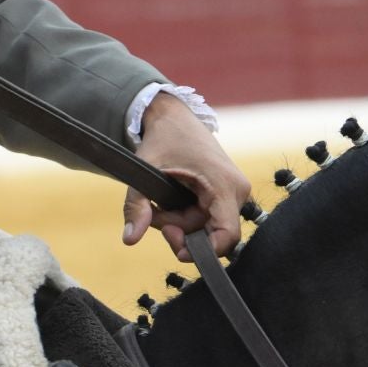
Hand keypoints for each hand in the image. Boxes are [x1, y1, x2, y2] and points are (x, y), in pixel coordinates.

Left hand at [121, 92, 250, 260]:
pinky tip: (171, 201)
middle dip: (178, 228)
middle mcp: (237, 191)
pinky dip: (186, 214)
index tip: (177, 249)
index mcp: (225, 185)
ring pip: (206, 226)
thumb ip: (136, 206)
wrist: (173, 116)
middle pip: (210, 233)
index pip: (227, 235)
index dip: (205, 251)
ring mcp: (234, 192)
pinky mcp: (226, 192)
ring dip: (179, 221)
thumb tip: (129, 240)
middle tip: (154, 213)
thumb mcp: (145, 171)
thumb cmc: (163, 138)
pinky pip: (207, 216)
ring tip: (158, 202)